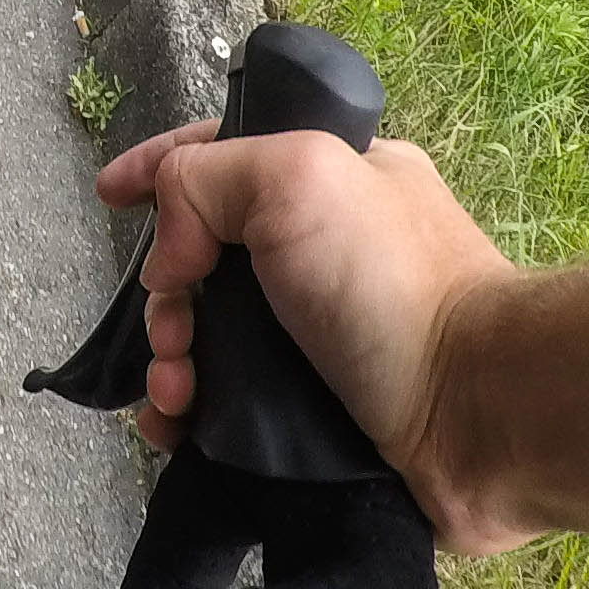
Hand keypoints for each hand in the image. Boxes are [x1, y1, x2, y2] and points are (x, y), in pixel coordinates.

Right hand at [94, 118, 534, 552]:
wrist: (479, 417)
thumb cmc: (392, 286)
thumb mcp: (296, 177)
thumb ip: (205, 178)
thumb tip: (172, 253)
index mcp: (335, 183)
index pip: (227, 157)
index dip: (161, 170)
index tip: (109, 196)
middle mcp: (327, 255)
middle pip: (203, 259)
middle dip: (164, 296)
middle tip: (173, 335)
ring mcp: (322, 340)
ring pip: (208, 339)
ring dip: (168, 364)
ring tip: (173, 398)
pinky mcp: (318, 415)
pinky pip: (227, 408)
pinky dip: (187, 417)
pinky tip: (172, 431)